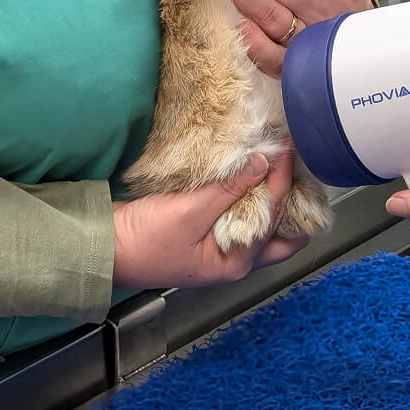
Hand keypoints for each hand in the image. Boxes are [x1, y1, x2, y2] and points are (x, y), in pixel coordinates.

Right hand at [112, 150, 307, 288]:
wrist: (106, 247)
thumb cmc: (145, 239)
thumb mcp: (190, 211)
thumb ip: (230, 189)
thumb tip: (264, 162)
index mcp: (237, 262)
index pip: (274, 214)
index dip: (284, 177)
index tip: (289, 146)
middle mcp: (236, 260)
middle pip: (282, 234)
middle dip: (296, 202)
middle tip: (303, 168)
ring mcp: (222, 248)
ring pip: (264, 225)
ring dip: (275, 198)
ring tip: (283, 167)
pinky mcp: (209, 234)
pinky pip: (243, 215)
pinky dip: (253, 197)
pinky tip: (254, 176)